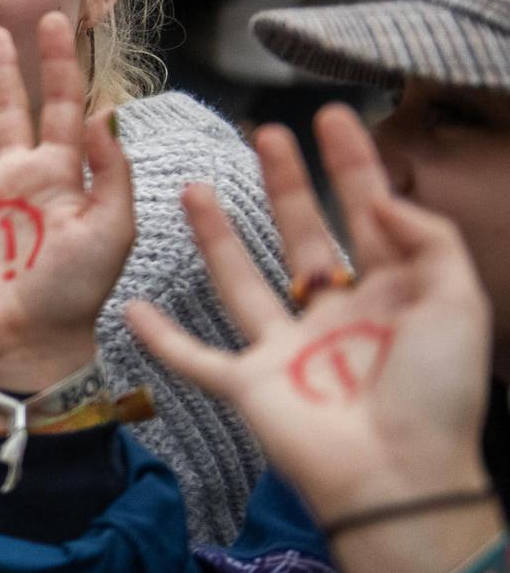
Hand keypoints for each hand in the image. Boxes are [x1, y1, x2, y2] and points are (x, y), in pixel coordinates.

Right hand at [0, 14, 133, 390]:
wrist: (31, 341)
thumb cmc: (77, 290)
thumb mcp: (112, 228)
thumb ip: (112, 172)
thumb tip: (107, 114)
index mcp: (61, 175)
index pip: (62, 107)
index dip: (59, 66)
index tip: (54, 22)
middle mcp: (20, 180)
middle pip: (12, 113)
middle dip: (7, 72)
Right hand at [127, 106, 493, 530]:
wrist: (401, 475)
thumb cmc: (436, 394)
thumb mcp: (460, 302)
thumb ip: (427, 239)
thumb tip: (381, 200)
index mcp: (390, 295)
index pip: (368, 212)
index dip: (352, 163)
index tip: (334, 115)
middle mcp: (334, 315)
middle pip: (305, 235)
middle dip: (288, 183)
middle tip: (267, 133)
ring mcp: (287, 350)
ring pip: (242, 282)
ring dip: (216, 237)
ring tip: (194, 188)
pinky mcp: (250, 385)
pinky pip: (196, 360)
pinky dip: (162, 339)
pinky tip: (130, 308)